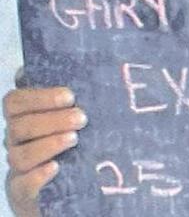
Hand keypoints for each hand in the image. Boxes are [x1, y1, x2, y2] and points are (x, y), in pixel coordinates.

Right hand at [3, 70, 87, 216]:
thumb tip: (99, 69)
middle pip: (20, 126)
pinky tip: (56, 167)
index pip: (16, 100)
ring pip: (20, 155)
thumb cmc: (74, 137)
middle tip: (81, 117)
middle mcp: (16, 139)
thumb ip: (74, 97)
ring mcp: (18, 166)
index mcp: (24, 115)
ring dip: (48, 144)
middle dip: (52, 120)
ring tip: (74, 139)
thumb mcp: (74, 114)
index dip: (40, 97)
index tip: (70, 95)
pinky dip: (38, 175)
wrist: (69, 182)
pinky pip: (22, 184)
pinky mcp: (22, 191)